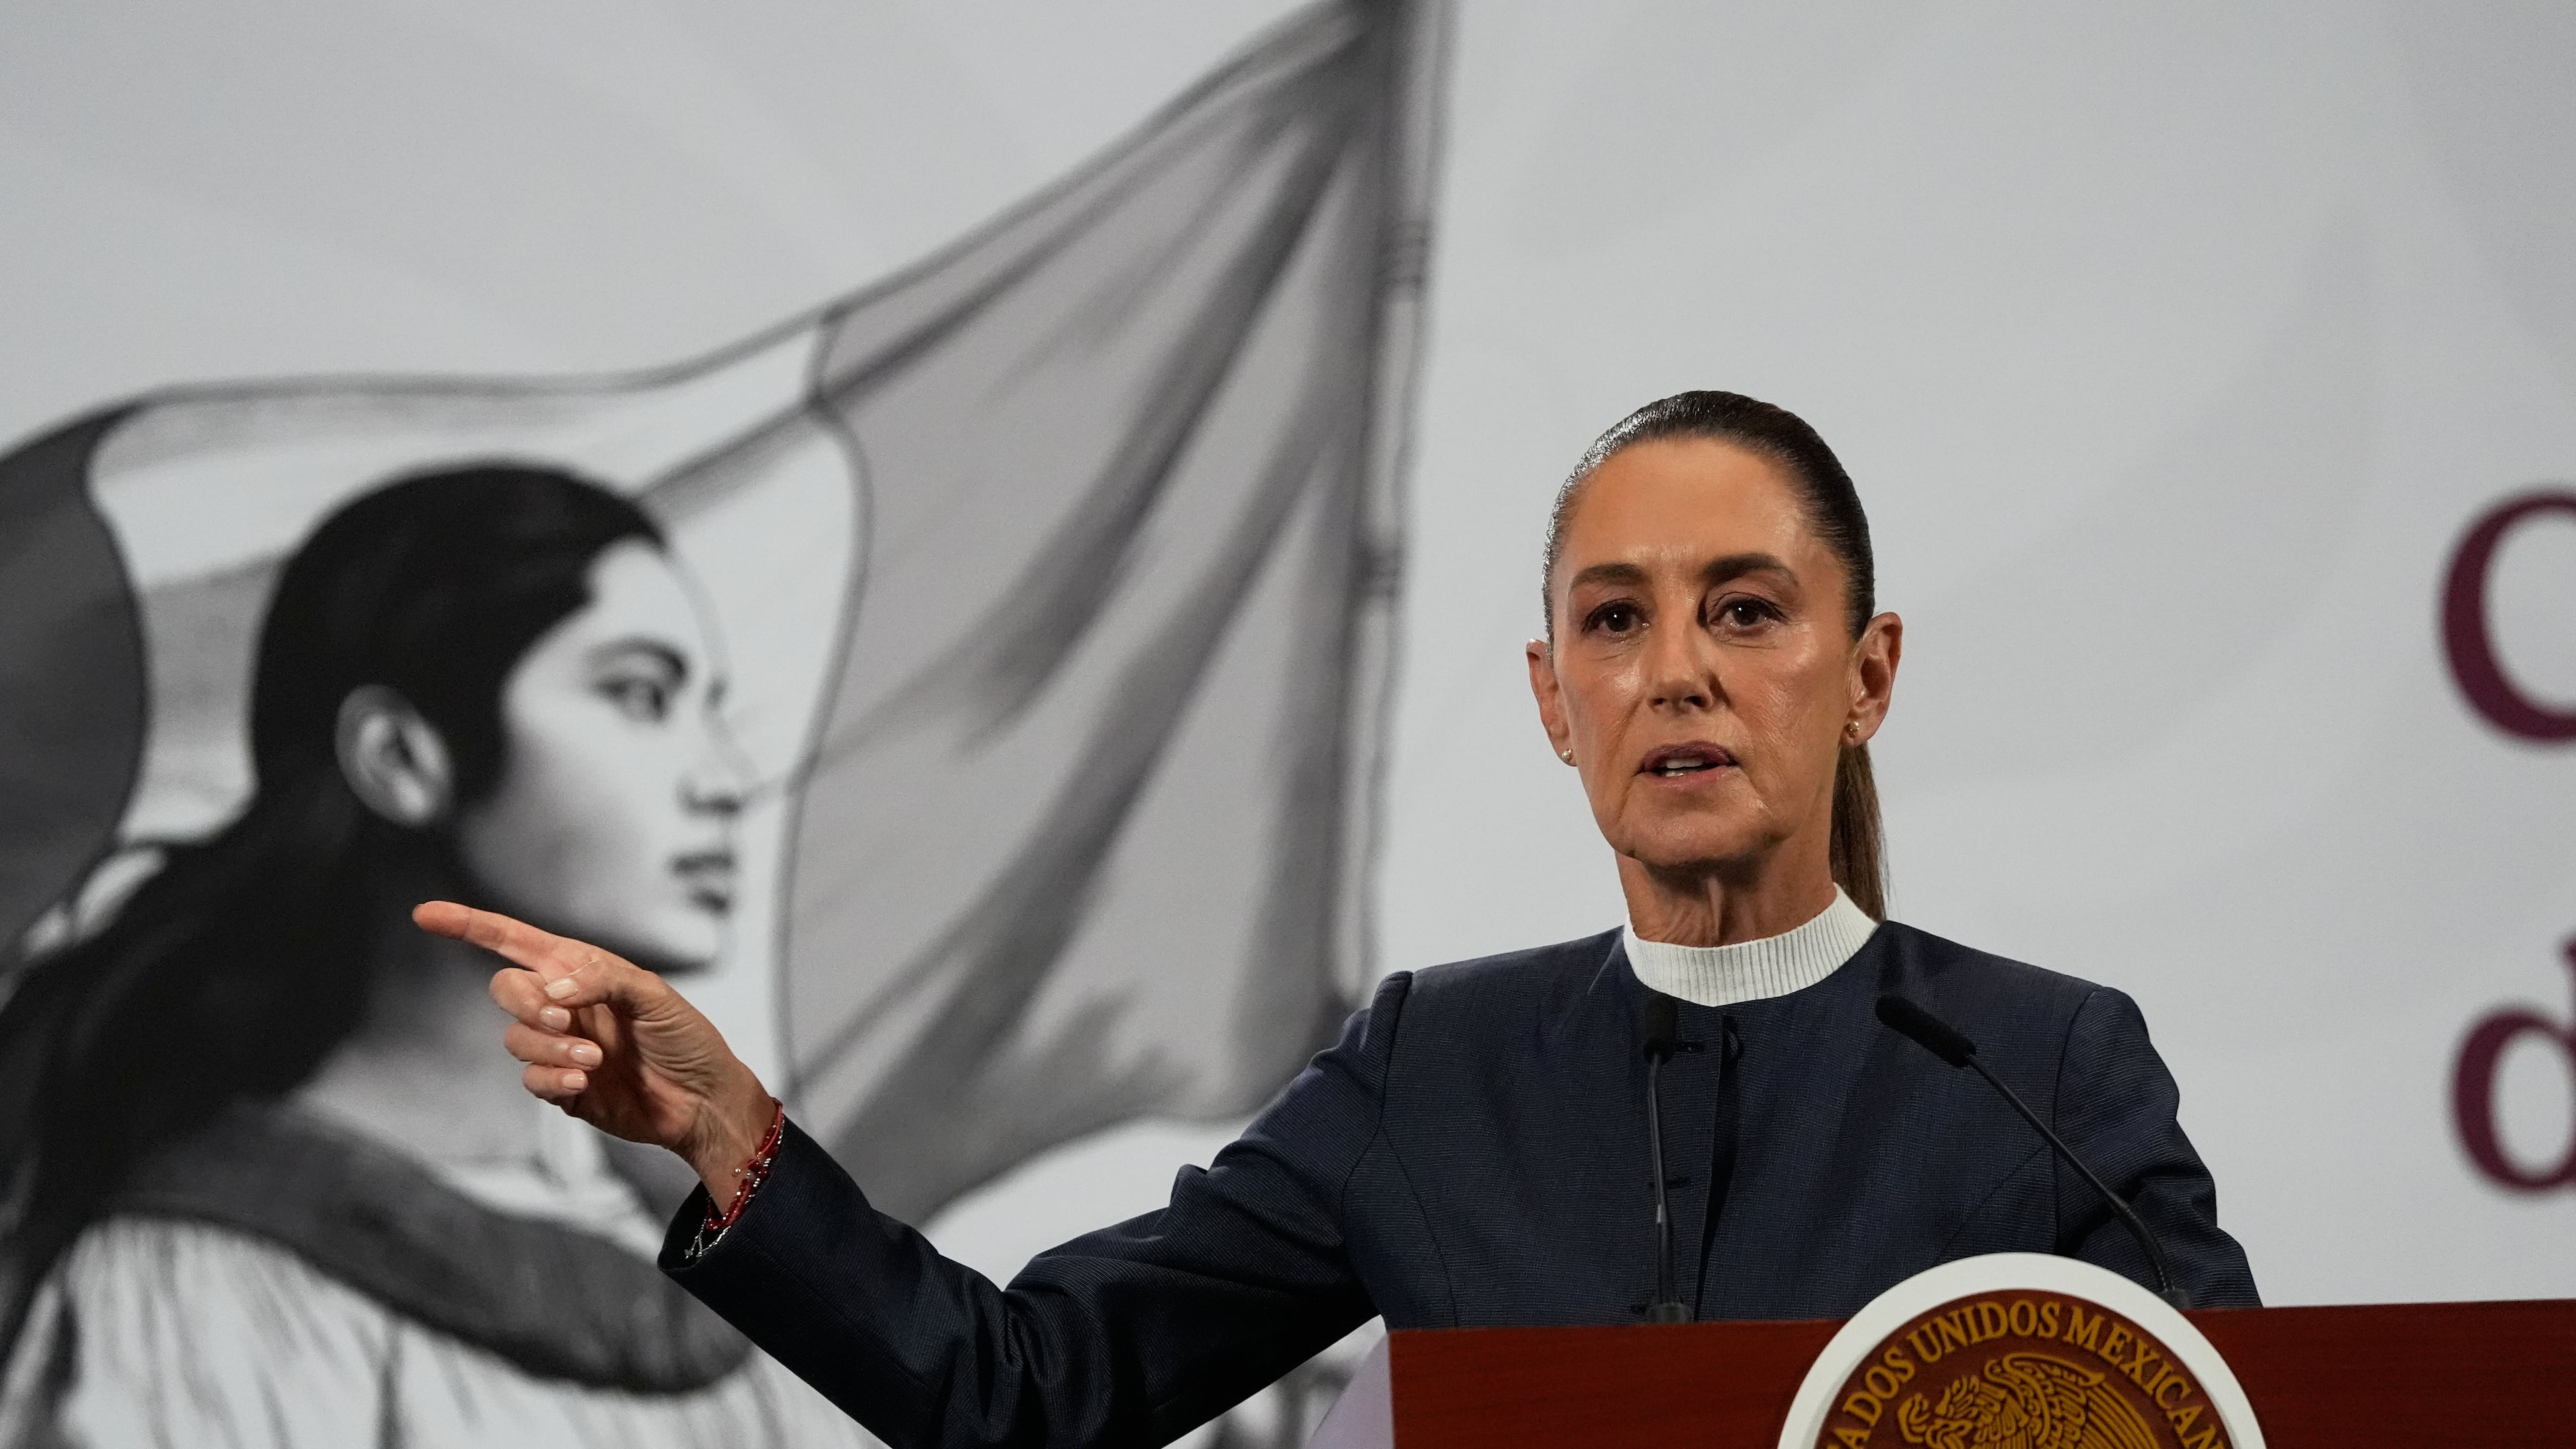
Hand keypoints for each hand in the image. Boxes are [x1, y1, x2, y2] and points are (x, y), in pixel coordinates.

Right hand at [414, 900, 777, 1197]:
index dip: (469, 926)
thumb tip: (552, 989)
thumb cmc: (688, 1039)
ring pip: (515, 1038)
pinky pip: (531, 1078)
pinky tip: (584, 1080)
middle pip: (505, 988)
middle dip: (525, 1001)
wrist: (704, 1100)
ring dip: (549, 1046)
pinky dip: (551, 1077)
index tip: (425, 914)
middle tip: (565, 1016)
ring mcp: (560, 1046)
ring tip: (594, 1057)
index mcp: (582, 971)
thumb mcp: (655, 995)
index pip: (516, 942)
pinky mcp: (562, 1086)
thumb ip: (602, 979)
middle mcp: (564, 1005)